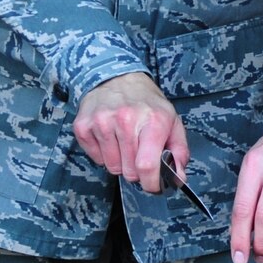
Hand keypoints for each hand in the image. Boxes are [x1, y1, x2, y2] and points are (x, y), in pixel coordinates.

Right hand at [74, 72, 186, 194]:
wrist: (117, 77)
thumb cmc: (147, 103)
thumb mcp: (172, 122)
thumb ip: (179, 153)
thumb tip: (178, 179)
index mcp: (153, 120)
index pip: (147, 166)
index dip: (151, 183)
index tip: (153, 185)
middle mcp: (126, 120)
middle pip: (129, 172)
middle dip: (136, 169)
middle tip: (138, 152)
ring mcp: (102, 122)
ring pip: (112, 167)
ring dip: (119, 161)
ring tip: (123, 141)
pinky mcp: (83, 126)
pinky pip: (96, 159)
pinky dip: (104, 154)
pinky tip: (110, 137)